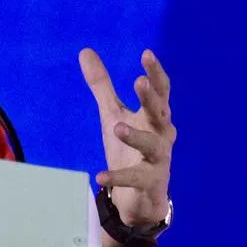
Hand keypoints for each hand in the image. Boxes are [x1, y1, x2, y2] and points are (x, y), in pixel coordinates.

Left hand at [80, 47, 174, 226]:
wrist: (140, 195)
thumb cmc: (130, 148)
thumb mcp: (113, 113)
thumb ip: (102, 85)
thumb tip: (85, 51)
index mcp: (154, 117)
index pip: (160, 91)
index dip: (155, 73)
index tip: (147, 53)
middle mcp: (161, 135)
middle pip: (160, 114)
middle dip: (151, 98)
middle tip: (139, 81)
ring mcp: (158, 160)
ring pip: (152, 146)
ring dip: (137, 136)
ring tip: (118, 127)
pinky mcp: (150, 183)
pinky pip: (135, 178)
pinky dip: (118, 177)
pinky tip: (100, 175)